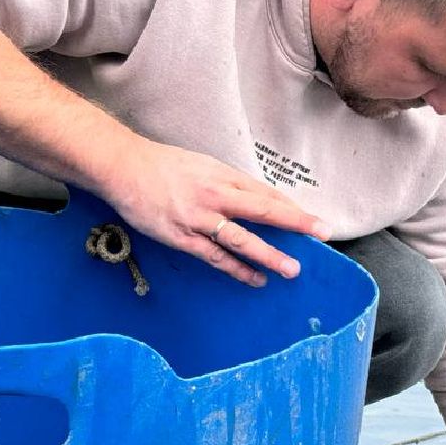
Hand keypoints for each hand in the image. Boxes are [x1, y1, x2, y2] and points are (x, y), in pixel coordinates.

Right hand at [99, 137, 330, 286]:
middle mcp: (216, 195)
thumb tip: (253, 201)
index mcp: (222, 175)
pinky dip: (237, 269)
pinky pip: (216, 257)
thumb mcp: (202, 166)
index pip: (265, 194)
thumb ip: (227, 184)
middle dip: (296, 222)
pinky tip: (255, 279)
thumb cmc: (163, 166)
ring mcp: (200, 218)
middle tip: (321, 234)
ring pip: (242, 240)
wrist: (124, 168)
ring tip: (292, 269)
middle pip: (263, 210)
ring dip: (269, 255)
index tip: (314, 220)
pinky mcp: (183, 237)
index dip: (292, 208)